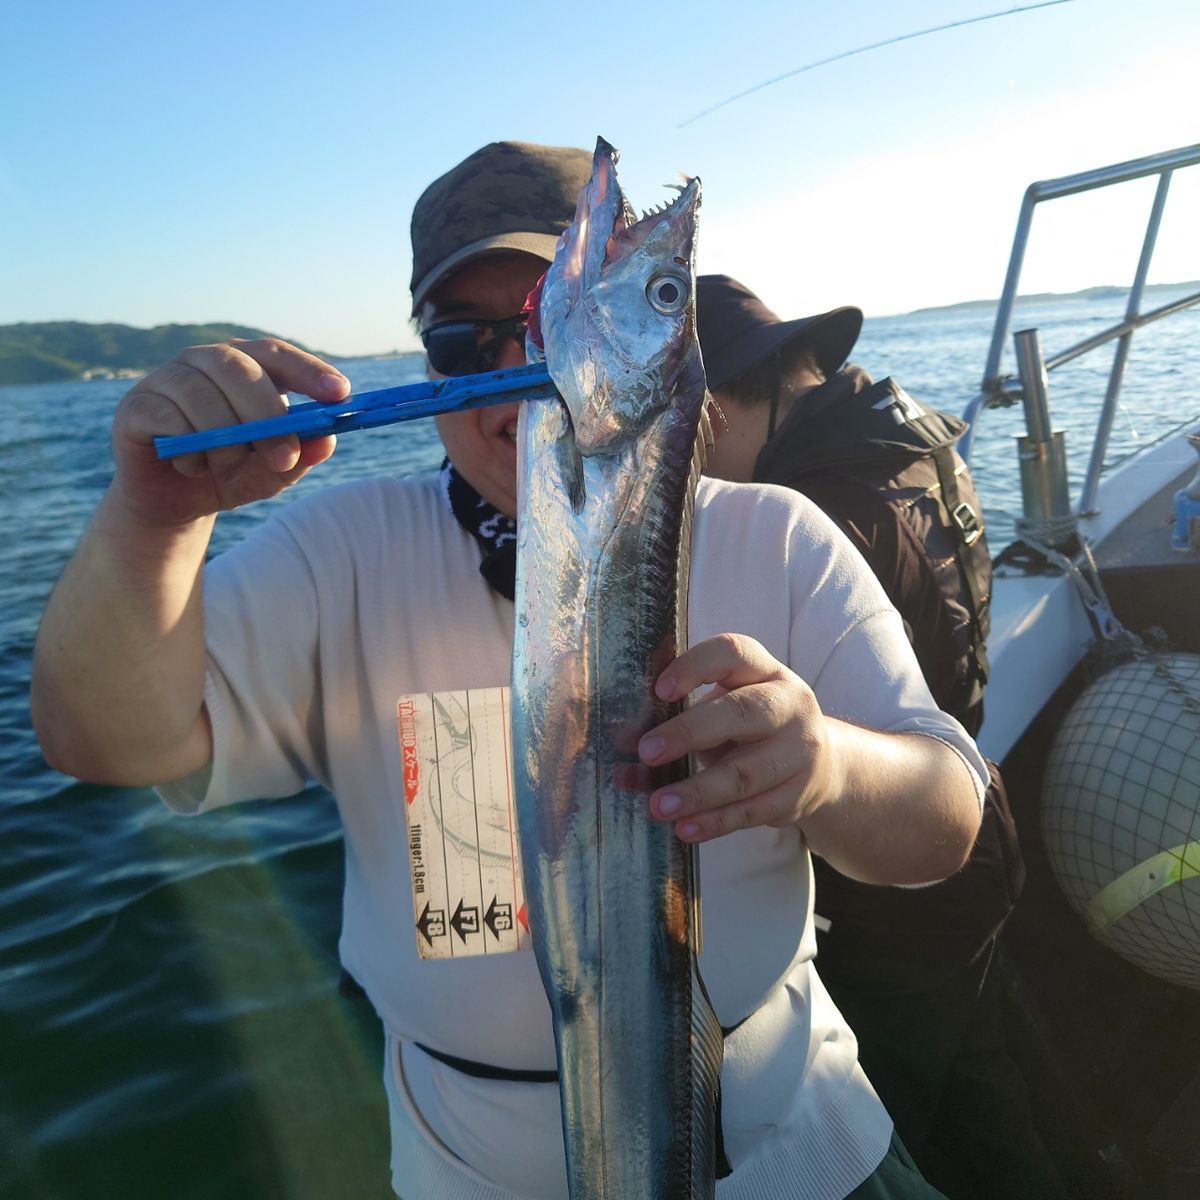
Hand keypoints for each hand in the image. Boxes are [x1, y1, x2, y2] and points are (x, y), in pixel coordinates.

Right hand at [111, 337, 348, 527]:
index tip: (340, 394)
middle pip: (239, 369)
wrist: (175, 504)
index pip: (277, 354)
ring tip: (227, 469)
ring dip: (226, 444)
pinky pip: (169, 420)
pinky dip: (191, 452)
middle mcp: (204, 361)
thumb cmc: (231, 472)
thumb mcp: (276, 470)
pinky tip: (194, 467)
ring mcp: (166, 379)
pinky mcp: (136, 406)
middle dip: (268, 416)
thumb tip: (327, 439)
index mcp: (244, 366)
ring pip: (203, 397)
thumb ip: (303, 452)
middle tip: (284, 457)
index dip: (308, 370)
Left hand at [638, 633, 836, 843]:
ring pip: (746, 772)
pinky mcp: (799, 793)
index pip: (733, 653)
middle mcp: (789, 704)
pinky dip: (715, 822)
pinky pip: (752, 810)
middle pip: (741, 713)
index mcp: (764, 670)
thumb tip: (622, 742)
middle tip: (646, 752)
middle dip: (689, 733)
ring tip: (658, 806)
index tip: (659, 691)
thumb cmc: (750, 726)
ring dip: (697, 792)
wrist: (820, 763)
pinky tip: (685, 829)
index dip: (695, 668)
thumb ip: (679, 716)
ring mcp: (799, 750)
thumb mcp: (724, 706)